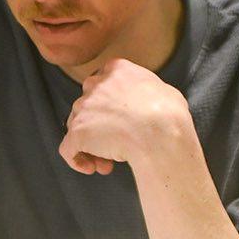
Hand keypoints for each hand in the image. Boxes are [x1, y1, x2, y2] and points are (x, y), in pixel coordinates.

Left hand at [58, 59, 198, 175]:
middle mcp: (95, 85)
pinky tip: (91, 169)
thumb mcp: (164, 90)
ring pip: (77, 128)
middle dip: (99, 130)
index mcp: (116, 70)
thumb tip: (149, 99)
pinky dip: (77, 160)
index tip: (121, 124)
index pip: (103, 87)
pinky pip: (68, 149)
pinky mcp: (77, 132)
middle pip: (88, 108)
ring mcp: (84, 108)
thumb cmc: (170, 114)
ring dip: (91, 146)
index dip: (109, 109)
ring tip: (108, 164)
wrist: (161, 133)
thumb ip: (147, 91)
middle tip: (114, 148)